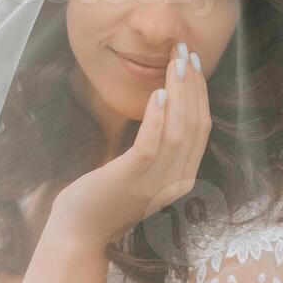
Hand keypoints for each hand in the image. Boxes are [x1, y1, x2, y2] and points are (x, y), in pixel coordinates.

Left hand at [51, 42, 210, 247]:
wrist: (80, 231)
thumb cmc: (105, 197)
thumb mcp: (142, 172)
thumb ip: (158, 147)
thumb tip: (165, 105)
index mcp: (182, 177)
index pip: (202, 128)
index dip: (201, 93)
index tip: (194, 63)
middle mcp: (175, 181)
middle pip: (195, 125)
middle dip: (193, 84)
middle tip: (186, 52)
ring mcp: (155, 183)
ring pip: (179, 130)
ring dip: (179, 92)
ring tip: (174, 63)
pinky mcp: (131, 179)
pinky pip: (152, 143)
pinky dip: (157, 116)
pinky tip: (156, 93)